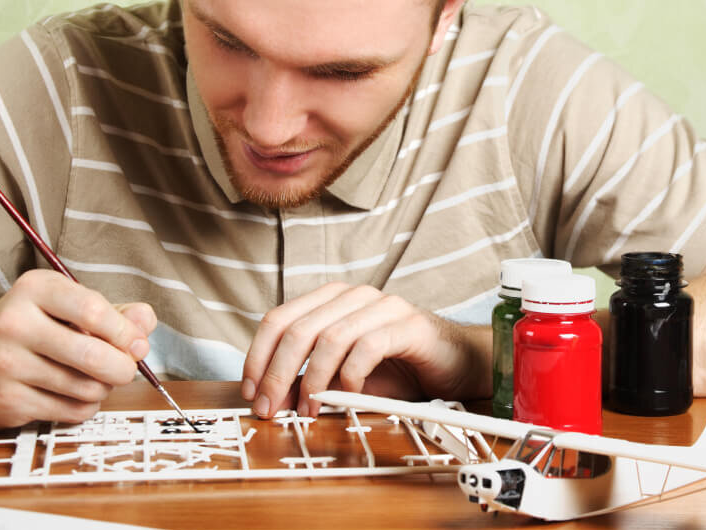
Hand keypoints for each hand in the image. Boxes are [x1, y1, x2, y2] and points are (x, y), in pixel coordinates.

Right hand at [0, 269, 155, 426]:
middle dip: (123, 368)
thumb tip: (146, 323)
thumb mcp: (64, 306)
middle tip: (125, 368)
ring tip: (94, 379)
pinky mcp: (6, 402)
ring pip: (87, 388)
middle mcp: (15, 324)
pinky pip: (71, 412)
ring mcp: (7, 366)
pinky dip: (85, 406)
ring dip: (103, 388)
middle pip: (94, 356)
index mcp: (34, 290)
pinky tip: (73, 394)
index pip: (93, 310)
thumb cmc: (25, 329)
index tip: (137, 343)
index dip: (126, 332)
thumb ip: (112, 312)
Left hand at [241, 282, 490, 418]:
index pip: (278, 319)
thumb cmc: (399, 368)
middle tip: (270, 409)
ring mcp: (382, 306)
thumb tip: (271, 399)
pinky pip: (367, 347)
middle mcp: (353, 296)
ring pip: (329, 338)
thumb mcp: (344, 377)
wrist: (455, 363)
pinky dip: (350, 376)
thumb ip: (310, 381)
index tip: (250, 391)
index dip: (258, 356)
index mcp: (331, 300)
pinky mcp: (408, 325)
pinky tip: (348, 396)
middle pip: (298, 330)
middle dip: (278, 374)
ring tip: (308, 410)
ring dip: (312, 380)